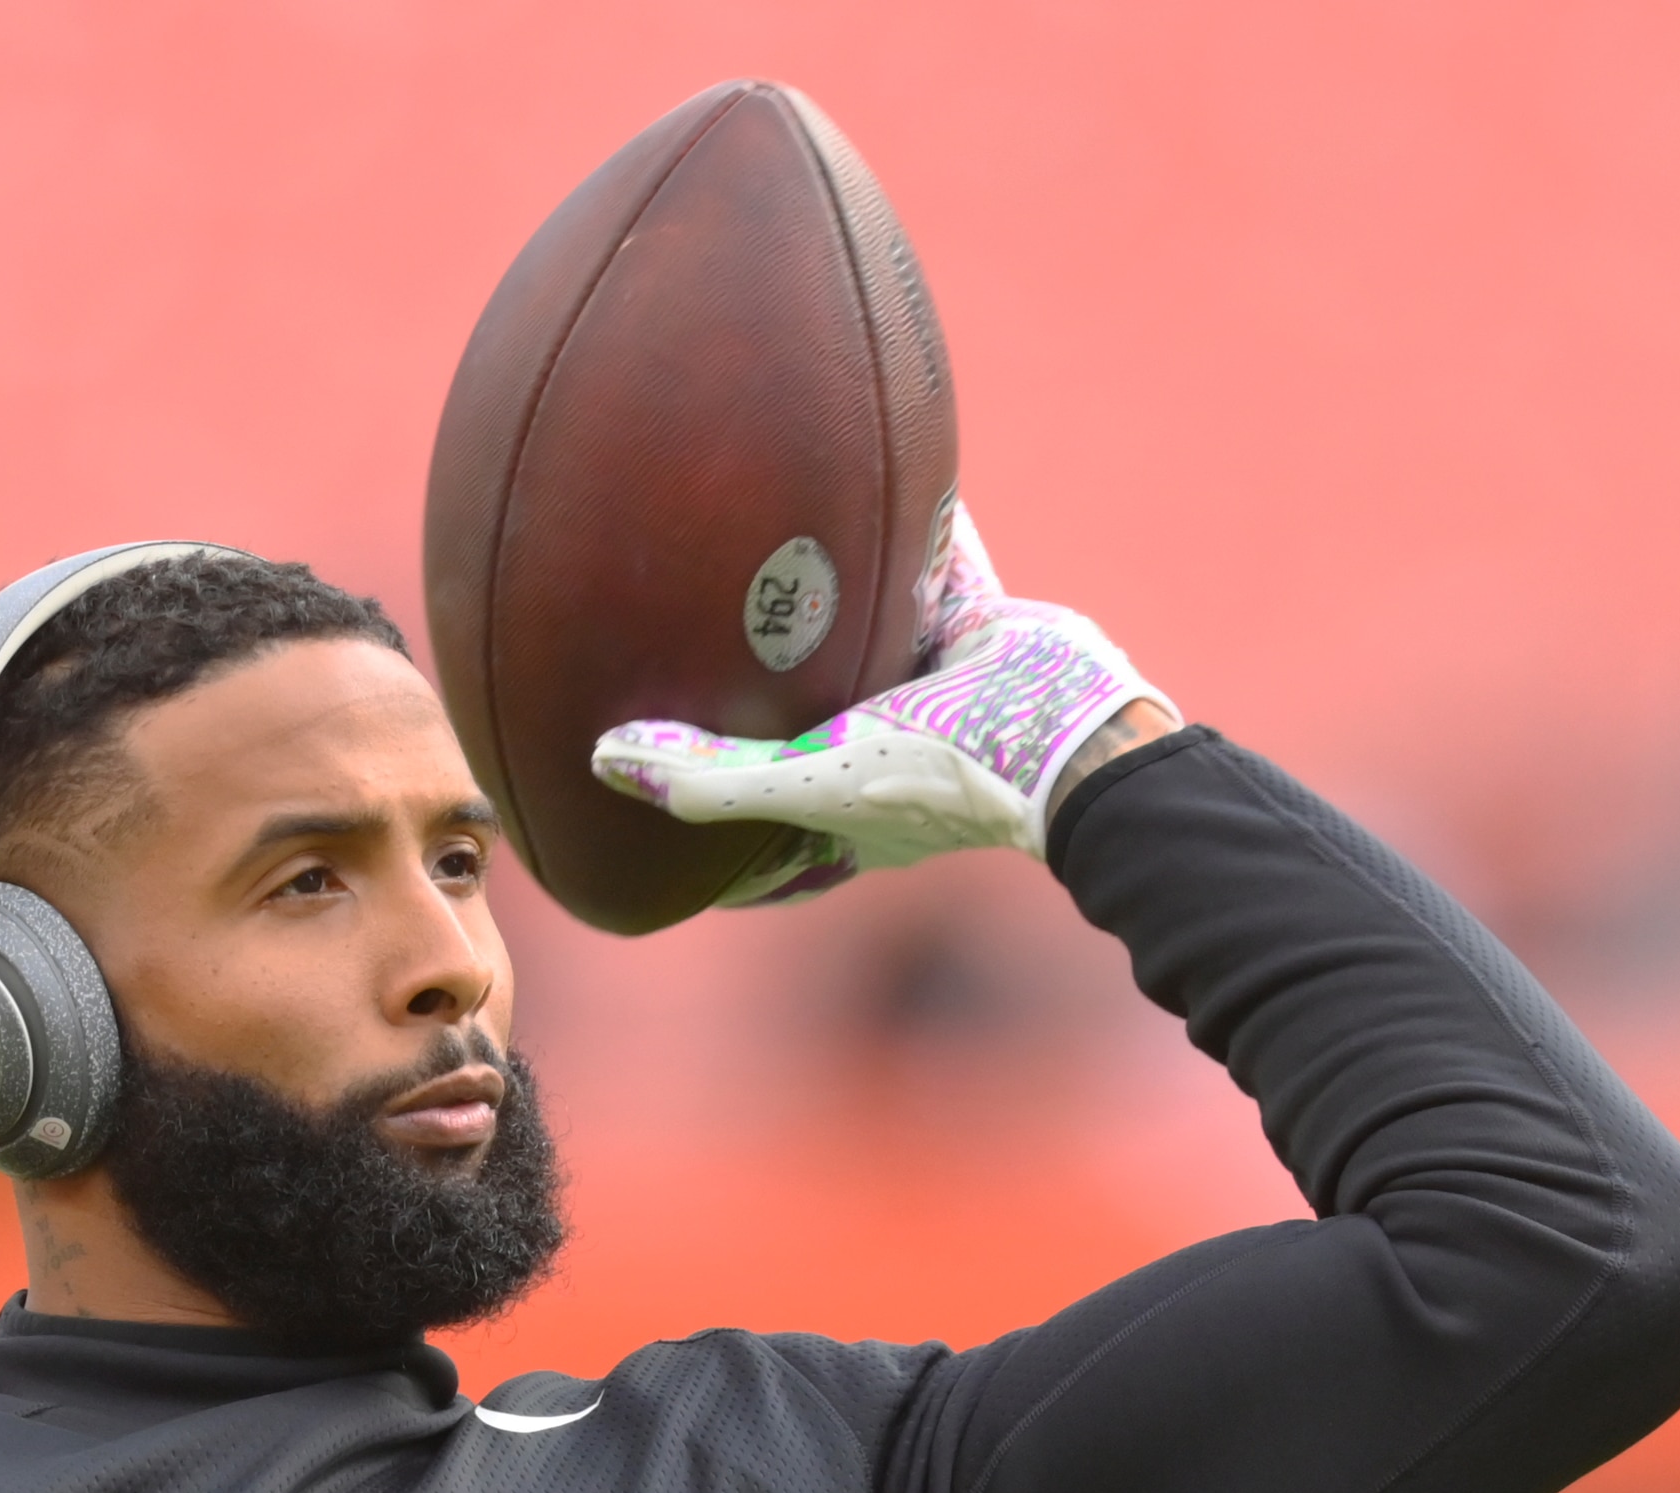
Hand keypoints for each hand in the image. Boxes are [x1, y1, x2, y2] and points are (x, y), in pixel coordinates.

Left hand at [593, 502, 1172, 905]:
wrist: (1076, 730)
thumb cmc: (944, 774)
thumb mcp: (812, 779)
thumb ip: (711, 775)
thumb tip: (603, 758)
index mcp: (845, 810)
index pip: (759, 837)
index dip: (708, 835)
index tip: (649, 819)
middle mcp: (888, 754)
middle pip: (804, 728)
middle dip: (756, 706)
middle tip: (690, 660)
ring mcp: (938, 693)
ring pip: (866, 645)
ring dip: (831, 610)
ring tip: (774, 557)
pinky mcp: (982, 633)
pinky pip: (938, 570)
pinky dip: (916, 530)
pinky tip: (883, 469)